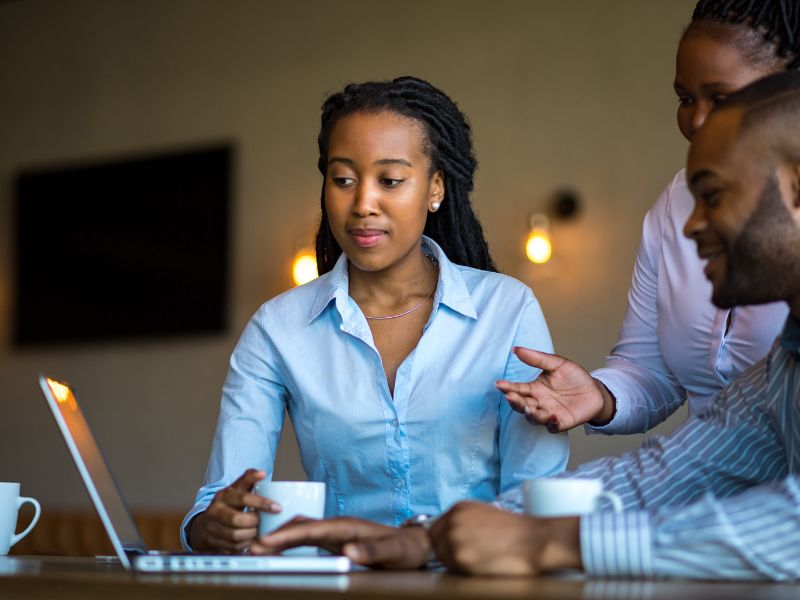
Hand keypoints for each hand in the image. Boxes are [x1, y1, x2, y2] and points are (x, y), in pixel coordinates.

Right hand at [189, 469, 280, 552]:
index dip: (261, 502)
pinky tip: (251, 538)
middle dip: (255, 522)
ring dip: (251, 534)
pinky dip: (244, 543)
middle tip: (266, 521)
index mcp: (224, 495)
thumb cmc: (228, 504)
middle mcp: (215, 510)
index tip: (277, 507)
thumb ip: (249, 479)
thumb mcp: (237, 489)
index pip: (244, 497)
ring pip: (235, 535)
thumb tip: (261, 472)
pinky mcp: (212, 541)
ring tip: (259, 529)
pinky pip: (232, 546)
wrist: (205, 523)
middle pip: (238, 519)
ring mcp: (212, 527)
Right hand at [252, 516, 431, 568]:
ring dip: (280, 539)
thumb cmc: (405, 549)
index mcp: (347, 526)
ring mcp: (336, 534)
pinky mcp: (336, 543)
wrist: (415, 546)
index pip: (312, 529)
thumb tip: (348, 549)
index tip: (267, 541)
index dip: (288, 535)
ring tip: (258, 550)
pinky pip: (307, 541)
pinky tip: (280, 552)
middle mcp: (338, 527)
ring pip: (301, 532)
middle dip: (276, 536)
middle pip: (301, 527)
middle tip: (253, 548)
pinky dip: (290, 544)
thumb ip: (371, 550)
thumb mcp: (393, 552)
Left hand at [429, 501, 580, 575]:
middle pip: (436, 543)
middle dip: (447, 551)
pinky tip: (482, 565)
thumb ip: (463, 520)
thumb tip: (448, 533)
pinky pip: (453, 569)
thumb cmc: (515, 530)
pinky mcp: (462, 558)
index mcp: (458, 508)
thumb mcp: (484, 514)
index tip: (455, 547)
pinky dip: (464, 570)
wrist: (534, 540)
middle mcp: (453, 521)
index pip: (435, 528)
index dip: (443, 540)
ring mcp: (455, 540)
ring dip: (456, 562)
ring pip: (443, 558)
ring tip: (479, 560)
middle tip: (469, 556)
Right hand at [497, 347, 614, 431]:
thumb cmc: (574, 377)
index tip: (499, 384)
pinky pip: (553, 426)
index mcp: (535, 389)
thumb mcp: (557, 363)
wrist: (595, 390)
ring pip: (534, 418)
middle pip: (522, 405)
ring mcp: (549, 414)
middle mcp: (539, 402)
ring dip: (530, 414)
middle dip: (515, 402)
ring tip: (530, 409)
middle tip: (510, 397)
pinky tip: (553, 417)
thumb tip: (516, 349)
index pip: (518, 389)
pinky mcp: (561, 423)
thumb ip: (537, 358)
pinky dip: (552, 423)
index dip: (508, 387)